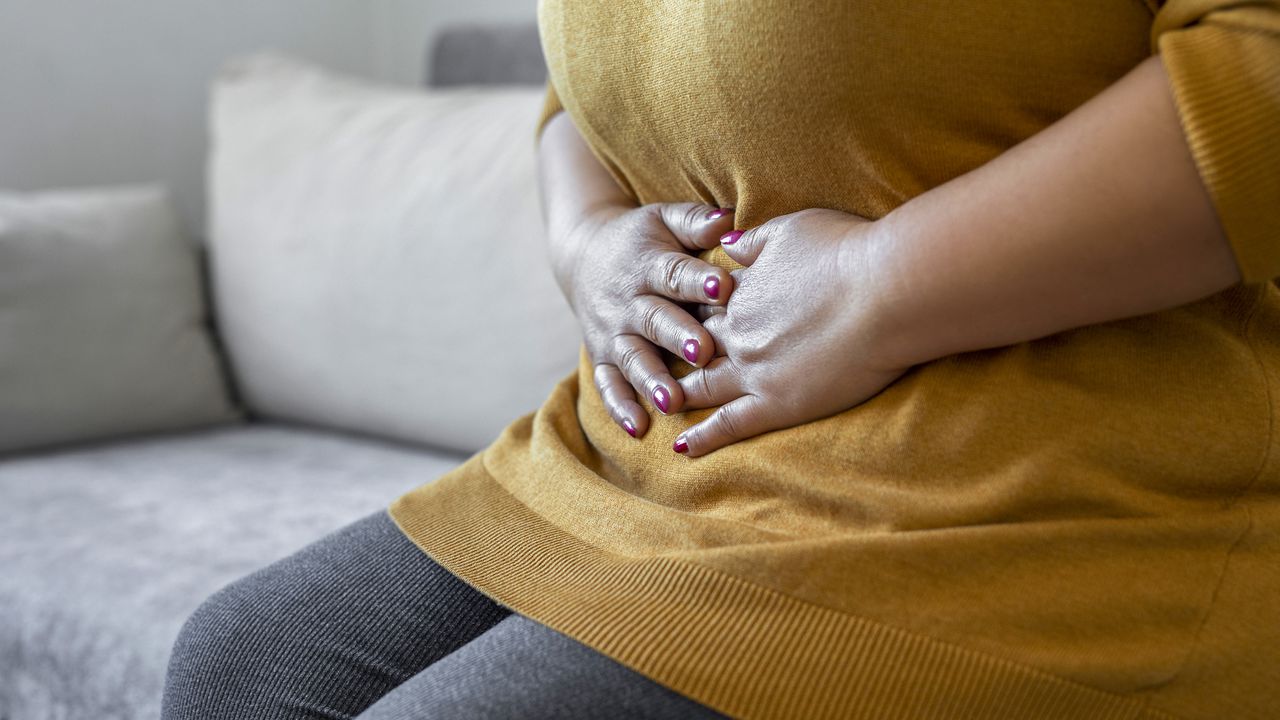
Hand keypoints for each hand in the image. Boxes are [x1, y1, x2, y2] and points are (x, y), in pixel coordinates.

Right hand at [551, 202, 736, 438]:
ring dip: (650, 379)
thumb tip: (727, 221)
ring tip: (671, 401)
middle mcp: (628, 301)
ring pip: (631, 357)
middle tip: (702, 352)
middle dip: (677, 336)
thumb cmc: (643, 240)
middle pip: (653, 319)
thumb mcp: (663, 219)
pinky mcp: (601, 357)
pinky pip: (608, 384)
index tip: (724, 289)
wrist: (584, 255)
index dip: (697, 281)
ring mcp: (613, 332)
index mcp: (648, 264)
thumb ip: (695, 222)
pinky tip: (638, 428)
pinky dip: (619, 407)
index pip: (674, 273)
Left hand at [675, 208, 908, 456]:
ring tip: (661, 407)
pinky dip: (703, 437)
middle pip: (695, 347)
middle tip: (658, 368)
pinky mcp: (776, 404)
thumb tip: (727, 245)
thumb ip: (754, 242)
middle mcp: (738, 333)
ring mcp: (753, 371)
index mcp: (741, 292)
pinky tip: (681, 448)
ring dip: (679, 396)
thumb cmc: (848, 252)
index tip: (684, 319)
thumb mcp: (791, 229)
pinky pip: (728, 425)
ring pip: (702, 388)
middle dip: (677, 357)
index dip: (694, 314)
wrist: (887, 290)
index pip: (706, 306)